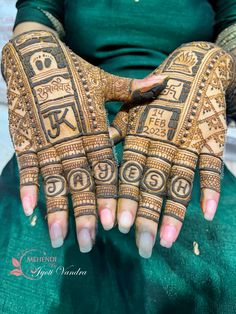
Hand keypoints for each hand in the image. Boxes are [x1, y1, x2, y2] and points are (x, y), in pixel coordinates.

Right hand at [1, 30, 166, 250]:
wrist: (36, 55)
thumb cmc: (74, 71)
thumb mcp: (105, 80)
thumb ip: (133, 89)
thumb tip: (165, 83)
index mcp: (94, 128)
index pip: (104, 169)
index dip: (109, 196)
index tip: (112, 224)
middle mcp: (72, 139)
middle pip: (80, 183)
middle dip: (84, 214)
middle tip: (87, 244)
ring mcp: (47, 140)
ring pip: (53, 181)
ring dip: (56, 210)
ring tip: (58, 238)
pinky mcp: (26, 138)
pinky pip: (27, 166)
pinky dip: (28, 186)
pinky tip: (29, 210)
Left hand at [110, 41, 234, 257]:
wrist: (195, 68)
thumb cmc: (157, 93)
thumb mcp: (132, 108)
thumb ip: (117, 129)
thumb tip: (98, 145)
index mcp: (140, 134)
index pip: (130, 172)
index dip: (125, 198)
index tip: (118, 226)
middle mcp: (162, 141)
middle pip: (153, 184)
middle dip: (146, 215)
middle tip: (141, 246)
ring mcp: (188, 141)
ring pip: (180, 181)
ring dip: (174, 211)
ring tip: (167, 240)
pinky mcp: (210, 139)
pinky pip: (210, 166)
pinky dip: (209, 189)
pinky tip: (206, 213)